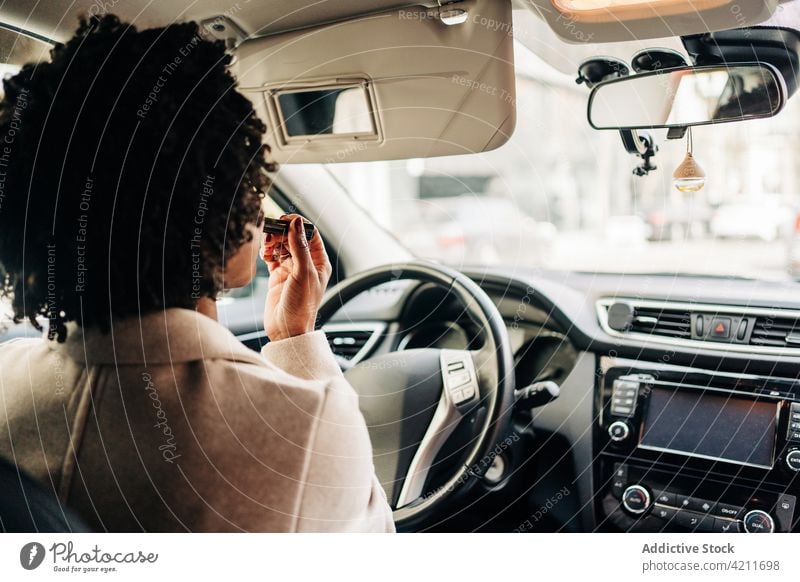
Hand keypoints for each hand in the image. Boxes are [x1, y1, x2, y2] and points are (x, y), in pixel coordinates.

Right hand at [261, 214, 331, 340]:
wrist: (286, 330)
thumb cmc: (301, 306)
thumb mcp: (303, 273)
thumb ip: (299, 247)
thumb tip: (297, 223)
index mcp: (319, 262)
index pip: (310, 234)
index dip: (298, 224)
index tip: (284, 220)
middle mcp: (306, 264)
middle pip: (293, 237)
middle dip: (282, 232)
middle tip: (271, 233)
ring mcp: (291, 269)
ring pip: (281, 245)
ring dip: (273, 241)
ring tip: (266, 245)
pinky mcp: (277, 275)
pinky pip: (272, 256)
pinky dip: (267, 252)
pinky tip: (264, 254)